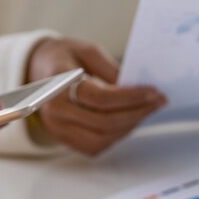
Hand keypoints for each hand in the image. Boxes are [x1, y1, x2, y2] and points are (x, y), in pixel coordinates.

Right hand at [27, 38, 164, 155]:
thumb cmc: (65, 58)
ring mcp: (58, 129)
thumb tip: (138, 88)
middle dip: (136, 113)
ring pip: (101, 139)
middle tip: (158, 102)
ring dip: (129, 127)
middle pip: (104, 122)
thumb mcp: (88, 51)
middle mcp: (55, 111)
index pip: (100, 98)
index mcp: (57, 84)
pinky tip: (129, 121)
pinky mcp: (64, 139)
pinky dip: (116, 136)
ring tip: (146, 111)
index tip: (154, 92)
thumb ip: (111, 69)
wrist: (40, 71)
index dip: (131, 98)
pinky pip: (95, 146)